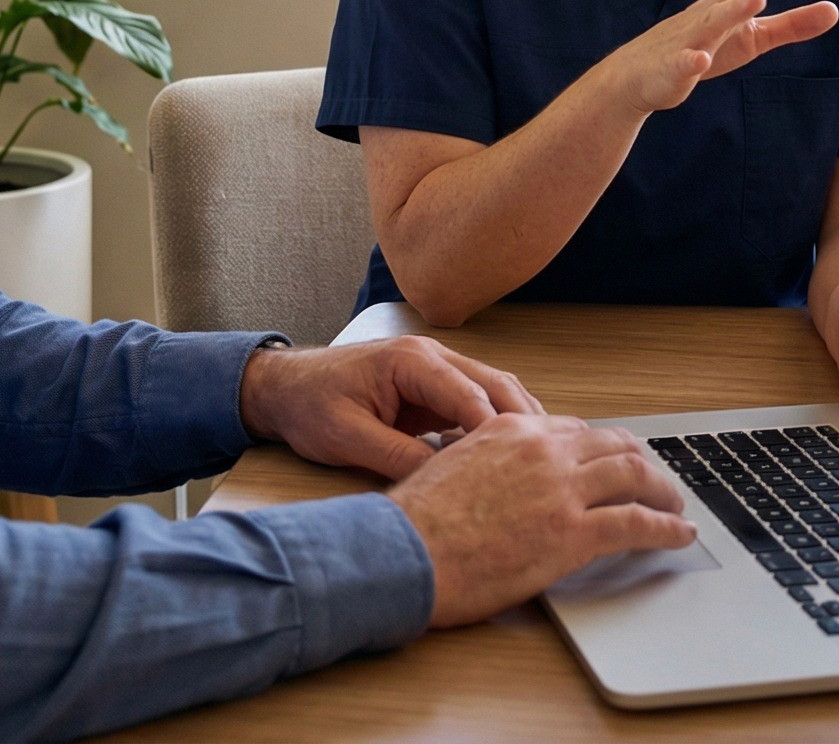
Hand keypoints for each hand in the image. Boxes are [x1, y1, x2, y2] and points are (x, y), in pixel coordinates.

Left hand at [238, 336, 542, 478]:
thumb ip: (395, 457)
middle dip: (525, 422)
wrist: (284, 387)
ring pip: (494, 391)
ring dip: (519, 422)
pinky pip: (478, 403)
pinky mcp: (433, 389)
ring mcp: (435, 370)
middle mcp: (430, 357)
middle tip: (553, 460)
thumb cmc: (310, 405)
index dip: (497, 430)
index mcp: (410, 361)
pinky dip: (499, 425)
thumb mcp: (346, 437)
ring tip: (545, 460)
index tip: (521, 463)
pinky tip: (514, 455)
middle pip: (495, 384)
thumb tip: (441, 482)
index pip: (468, 393)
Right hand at [386, 414, 695, 625]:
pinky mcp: (573, 533)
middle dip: (640, 462)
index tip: (611, 463)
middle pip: (613, 445)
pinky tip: (680, 535)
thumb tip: (498, 479)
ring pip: (634, 476)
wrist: (404, 550)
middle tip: (654, 480)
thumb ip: (487, 462)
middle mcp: (543, 448)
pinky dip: (667, 528)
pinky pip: (637, 524)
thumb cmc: (415, 521)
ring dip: (663, 490)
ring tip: (675, 504)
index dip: (601, 449)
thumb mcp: (451, 466)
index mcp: (512, 428)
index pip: (574, 430)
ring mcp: (562, 489)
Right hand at [602, 0, 838, 115]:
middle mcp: (710, 13)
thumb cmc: (702, 48)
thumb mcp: (753, 38)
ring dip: (733, 9)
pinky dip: (691, 61)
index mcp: (730, 3)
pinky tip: (702, 60)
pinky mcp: (673, 69)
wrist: (639, 75)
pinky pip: (682, 64)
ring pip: (712, 22)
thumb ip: (792, 25)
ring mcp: (689, 39)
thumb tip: (836, 10)